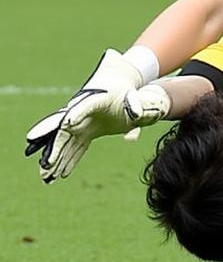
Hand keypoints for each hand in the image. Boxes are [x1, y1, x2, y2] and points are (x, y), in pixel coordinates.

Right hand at [25, 51, 167, 182]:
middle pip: (64, 130)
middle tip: (47, 163)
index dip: (76, 114)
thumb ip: (135, 105)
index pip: (84, 106)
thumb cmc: (125, 92)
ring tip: (47, 176)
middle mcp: (81, 113)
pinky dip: (69, 160)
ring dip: (57, 159)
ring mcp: (81, 124)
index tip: (67, 124)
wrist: (116, 85)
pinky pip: (75, 147)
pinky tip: (61, 174)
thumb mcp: (132, 97)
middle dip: (55, 147)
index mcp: (95, 99)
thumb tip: (136, 115)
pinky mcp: (85, 132)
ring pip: (66, 143)